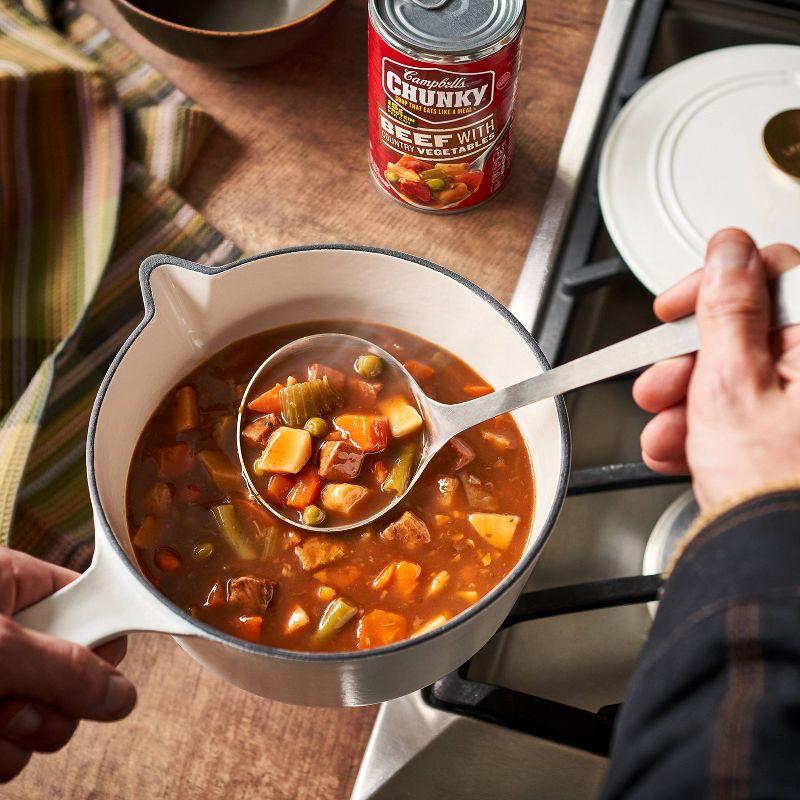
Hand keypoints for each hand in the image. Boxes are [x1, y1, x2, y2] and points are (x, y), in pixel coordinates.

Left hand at [0, 548, 135, 782]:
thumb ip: (64, 669)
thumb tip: (123, 696)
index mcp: (14, 586)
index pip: (93, 602)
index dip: (103, 637)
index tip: (96, 667)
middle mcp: (9, 630)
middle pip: (75, 672)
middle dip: (52, 705)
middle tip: (18, 705)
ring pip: (43, 718)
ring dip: (18, 738)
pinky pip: (11, 748)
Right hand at [634, 228, 799, 510]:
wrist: (775, 563)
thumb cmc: (770, 485)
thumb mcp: (729, 383)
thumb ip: (726, 308)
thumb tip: (730, 249)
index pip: (771, 272)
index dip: (711, 286)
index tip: (671, 308)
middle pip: (749, 331)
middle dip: (687, 360)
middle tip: (657, 385)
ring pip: (741, 376)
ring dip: (687, 402)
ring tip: (663, 435)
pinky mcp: (796, 437)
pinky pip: (748, 413)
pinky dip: (708, 428)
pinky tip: (680, 452)